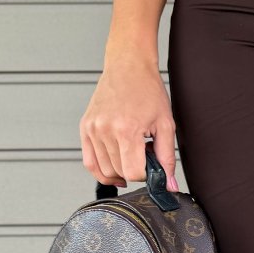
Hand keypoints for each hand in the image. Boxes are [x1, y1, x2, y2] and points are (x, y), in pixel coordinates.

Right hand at [80, 42, 178, 190]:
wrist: (128, 67)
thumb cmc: (148, 92)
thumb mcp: (165, 124)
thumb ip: (167, 158)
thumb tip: (169, 185)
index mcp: (127, 130)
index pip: (133, 173)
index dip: (146, 175)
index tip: (152, 166)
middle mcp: (105, 130)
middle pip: (118, 172)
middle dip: (134, 172)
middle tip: (144, 157)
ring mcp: (92, 129)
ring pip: (104, 170)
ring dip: (119, 171)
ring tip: (131, 156)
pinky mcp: (85, 128)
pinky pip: (89, 161)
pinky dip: (101, 171)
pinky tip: (114, 171)